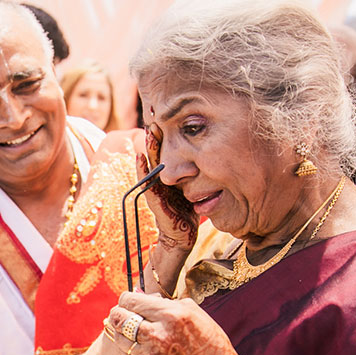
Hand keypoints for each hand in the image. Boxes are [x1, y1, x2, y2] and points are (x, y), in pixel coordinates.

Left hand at [106, 292, 244, 354]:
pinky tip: (135, 343)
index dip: (126, 299)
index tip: (129, 301)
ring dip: (121, 331)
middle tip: (123, 313)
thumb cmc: (206, 337)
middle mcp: (158, 334)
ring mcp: (151, 354)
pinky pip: (125, 354)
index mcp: (171, 315)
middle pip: (119, 318)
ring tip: (130, 329)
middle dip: (119, 313)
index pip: (130, 301)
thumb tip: (137, 291)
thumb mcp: (191, 311)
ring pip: (119, 337)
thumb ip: (162, 301)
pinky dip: (126, 347)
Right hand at [141, 125, 198, 248]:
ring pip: (152, 165)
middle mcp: (161, 181)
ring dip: (150, 148)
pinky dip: (143, 170)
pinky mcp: (155, 201)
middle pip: (157, 154)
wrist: (180, 238)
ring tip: (150, 132)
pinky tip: (140, 157)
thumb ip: (197, 175)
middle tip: (155, 117)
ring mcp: (156, 190)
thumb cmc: (187, 214)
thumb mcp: (194, 190)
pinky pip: (148, 183)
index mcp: (170, 177)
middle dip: (156, 137)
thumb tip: (215, 157)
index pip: (167, 153)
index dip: (165, 137)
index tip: (165, 117)